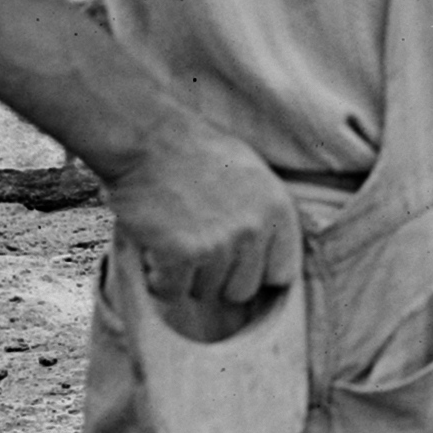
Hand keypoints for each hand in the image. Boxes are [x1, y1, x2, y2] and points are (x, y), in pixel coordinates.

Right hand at [100, 126, 300, 339]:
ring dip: (185, 278)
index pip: (283, 273)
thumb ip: (262, 216)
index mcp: (278, 211)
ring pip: (205, 293)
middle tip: (195, 254)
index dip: (256, 275)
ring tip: (171, 244)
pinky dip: (158, 281)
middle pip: (242, 291)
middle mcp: (254, 231)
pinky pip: (172, 292)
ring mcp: (219, 245)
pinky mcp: (181, 255)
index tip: (236, 270)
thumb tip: (263, 259)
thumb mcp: (252, 175)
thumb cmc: (196, 152)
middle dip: (218, 280)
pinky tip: (154, 255)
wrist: (149, 139)